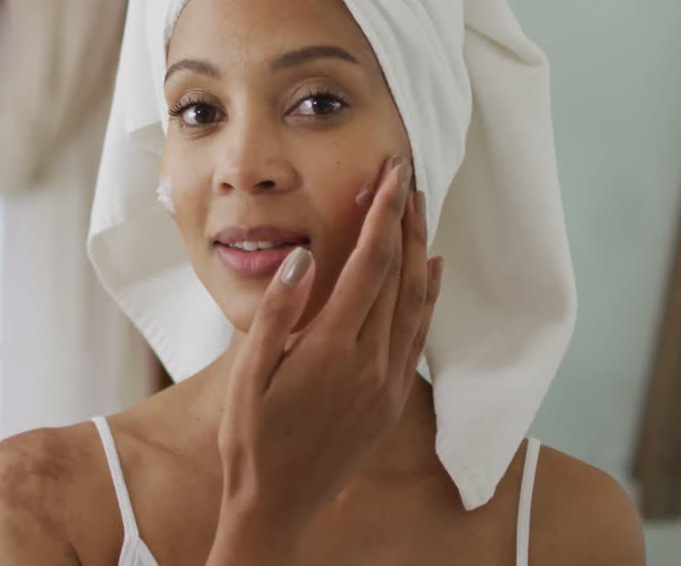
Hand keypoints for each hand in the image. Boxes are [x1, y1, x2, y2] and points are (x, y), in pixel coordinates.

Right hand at [209, 155, 444, 561]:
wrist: (279, 504)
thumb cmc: (252, 438)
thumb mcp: (247, 375)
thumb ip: (278, 313)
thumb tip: (303, 256)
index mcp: (332, 350)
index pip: (370, 265)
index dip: (382, 214)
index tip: (390, 175)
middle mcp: (371, 362)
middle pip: (401, 275)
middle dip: (404, 220)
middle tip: (406, 176)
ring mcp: (388, 382)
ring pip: (417, 301)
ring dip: (420, 250)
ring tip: (417, 209)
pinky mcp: (394, 398)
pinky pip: (419, 332)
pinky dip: (430, 294)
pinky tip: (432, 269)